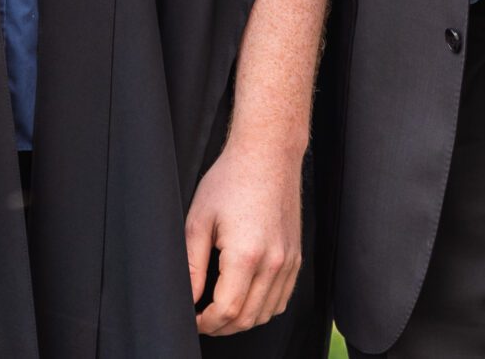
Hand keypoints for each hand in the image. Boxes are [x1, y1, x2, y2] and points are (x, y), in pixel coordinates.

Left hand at [183, 131, 305, 336]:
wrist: (267, 155)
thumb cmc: (230, 181)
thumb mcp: (198, 219)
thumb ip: (192, 265)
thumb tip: (188, 298)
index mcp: (246, 255)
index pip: (227, 310)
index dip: (206, 323)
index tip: (193, 320)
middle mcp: (273, 263)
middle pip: (248, 318)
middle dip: (221, 327)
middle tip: (202, 321)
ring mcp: (288, 261)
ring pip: (267, 313)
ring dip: (242, 321)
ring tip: (220, 314)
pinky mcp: (295, 257)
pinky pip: (282, 298)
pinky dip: (263, 308)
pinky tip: (245, 301)